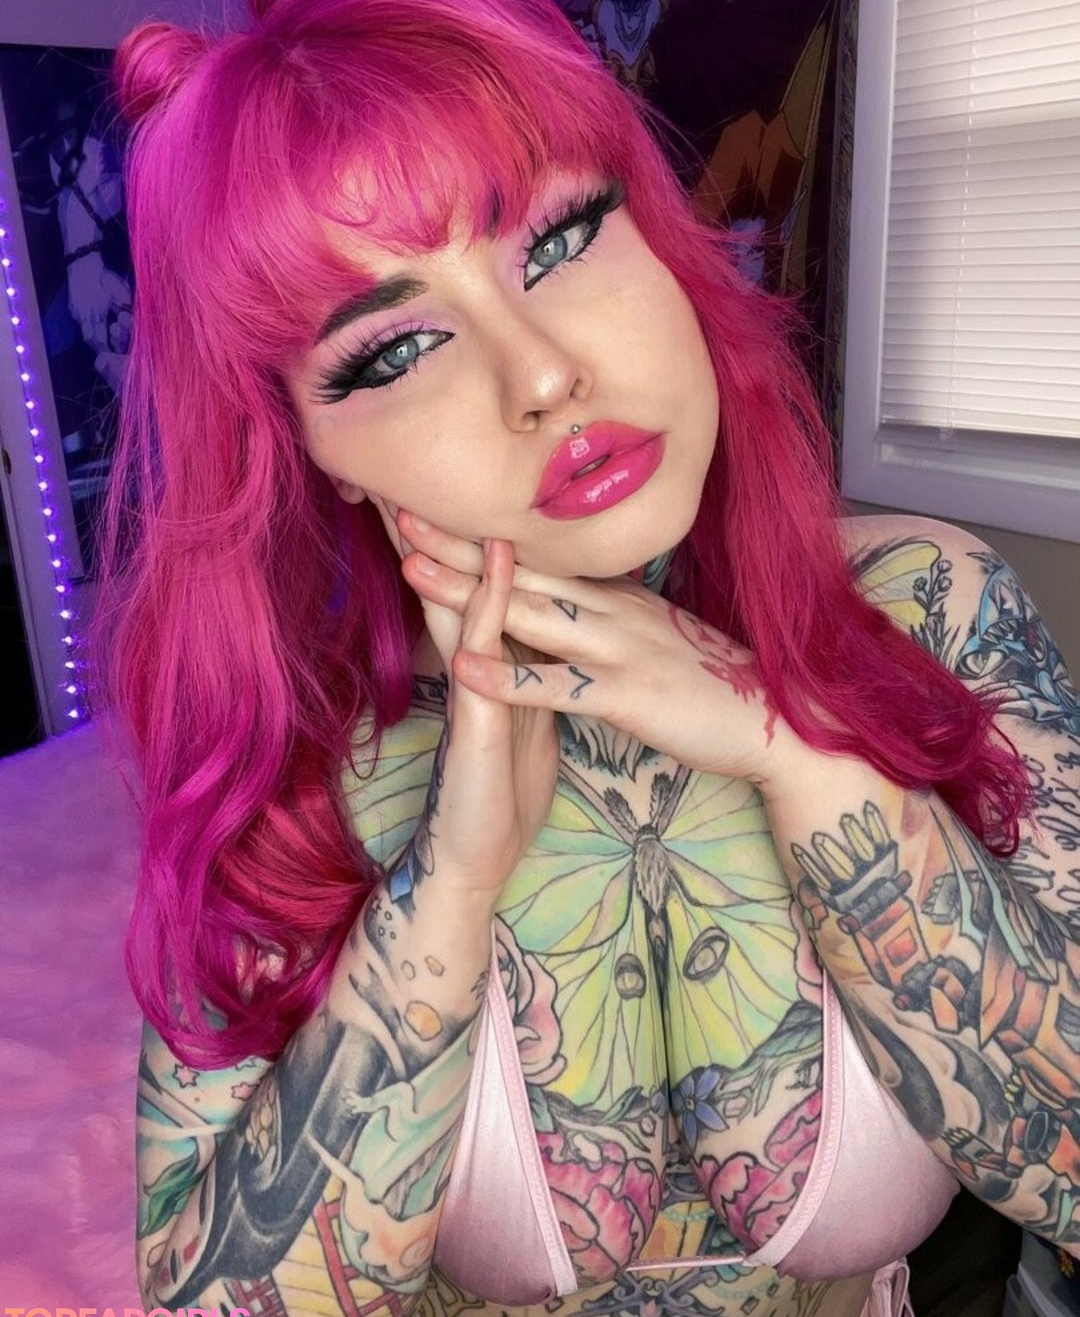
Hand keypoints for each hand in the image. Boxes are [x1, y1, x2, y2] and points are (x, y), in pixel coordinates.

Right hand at [374, 502, 558, 896]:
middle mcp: (469, 663)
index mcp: (483, 662)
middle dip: (429, 523)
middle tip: (402, 461)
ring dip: (445, 543)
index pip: (464, 586)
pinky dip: (492, 596)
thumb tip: (528, 630)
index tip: (444, 481)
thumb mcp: (519, 714)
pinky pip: (488, 645)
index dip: (453, 535)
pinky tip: (495, 555)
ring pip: (456, 599)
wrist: (484, 855)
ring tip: (429, 483)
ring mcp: (470, 684)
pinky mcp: (478, 715)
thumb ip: (518, 669)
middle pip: (446, 581)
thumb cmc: (504, 788)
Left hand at [397, 511, 800, 788]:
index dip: (484, 535)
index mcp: (619, 598)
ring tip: (411, 570)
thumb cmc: (717, 687)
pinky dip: (509, 677)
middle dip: (459, 544)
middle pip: (524, 571)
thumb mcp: (659, 639)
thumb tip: (578, 603)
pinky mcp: (628, 694)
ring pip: (532, 612)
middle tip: (399, 512)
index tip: (435, 508)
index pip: (541, 557)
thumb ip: (616, 619)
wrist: (782, 725)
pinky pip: (558, 687)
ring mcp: (621, 648)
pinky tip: (463, 670)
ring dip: (468, 592)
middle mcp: (615, 610)